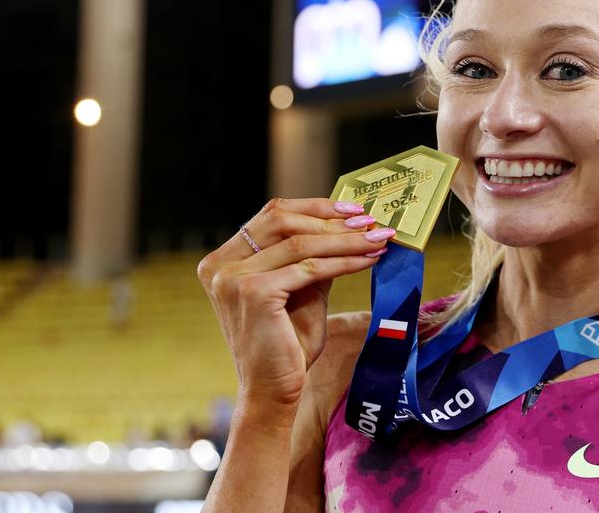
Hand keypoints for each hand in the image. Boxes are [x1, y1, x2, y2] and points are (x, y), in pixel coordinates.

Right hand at [196, 197, 394, 407]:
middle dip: (333, 220)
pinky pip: (309, 268)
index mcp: (223, 260)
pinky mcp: (254, 293)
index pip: (272, 216)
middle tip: (372, 222)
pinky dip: (344, 262)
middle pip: (283, 221)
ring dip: (345, 239)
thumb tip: (349, 223)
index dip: (315, 207)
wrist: (272, 391)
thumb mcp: (301, 289)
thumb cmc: (287, 344)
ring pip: (300, 243)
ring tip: (378, 239)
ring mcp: (233, 278)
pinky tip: (368, 260)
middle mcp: (220, 265)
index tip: (353, 209)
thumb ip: (313, 256)